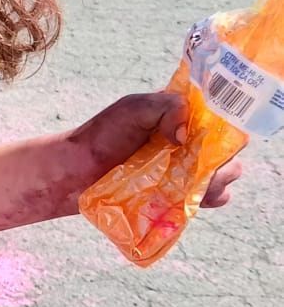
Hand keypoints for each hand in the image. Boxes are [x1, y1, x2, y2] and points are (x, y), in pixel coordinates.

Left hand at [75, 93, 246, 208]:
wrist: (77, 172)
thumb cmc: (104, 134)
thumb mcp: (134, 109)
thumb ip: (165, 107)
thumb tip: (186, 134)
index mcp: (183, 116)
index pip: (222, 118)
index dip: (226, 127)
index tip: (214, 138)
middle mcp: (190, 142)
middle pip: (228, 150)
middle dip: (224, 159)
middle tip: (203, 166)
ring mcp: (186, 170)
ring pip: (224, 175)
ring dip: (218, 180)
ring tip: (197, 184)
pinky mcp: (179, 195)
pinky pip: (208, 199)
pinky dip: (209, 199)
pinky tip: (197, 198)